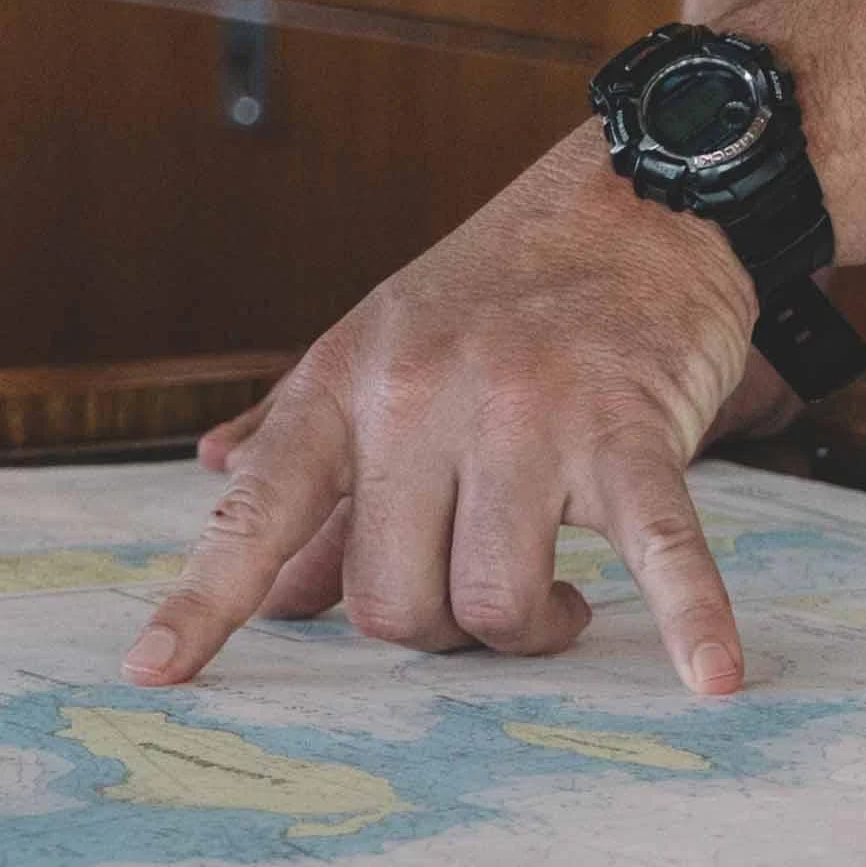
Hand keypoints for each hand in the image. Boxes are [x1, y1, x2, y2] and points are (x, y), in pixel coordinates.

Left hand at [130, 134, 773, 696]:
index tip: (154, 672)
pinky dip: (689, 617)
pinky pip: (658, 547)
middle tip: (479, 603)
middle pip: (391, 598)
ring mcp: (529, 415)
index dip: (206, 600)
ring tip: (560, 604)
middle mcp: (423, 400)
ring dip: (528, 631)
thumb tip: (257, 580)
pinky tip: (712, 673)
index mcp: (350, 384)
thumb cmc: (505, 283)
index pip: (261, 509)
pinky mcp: (631, 428)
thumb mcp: (382, 343)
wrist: (642, 193)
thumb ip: (308, 456)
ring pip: (496, 599)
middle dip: (438, 631)